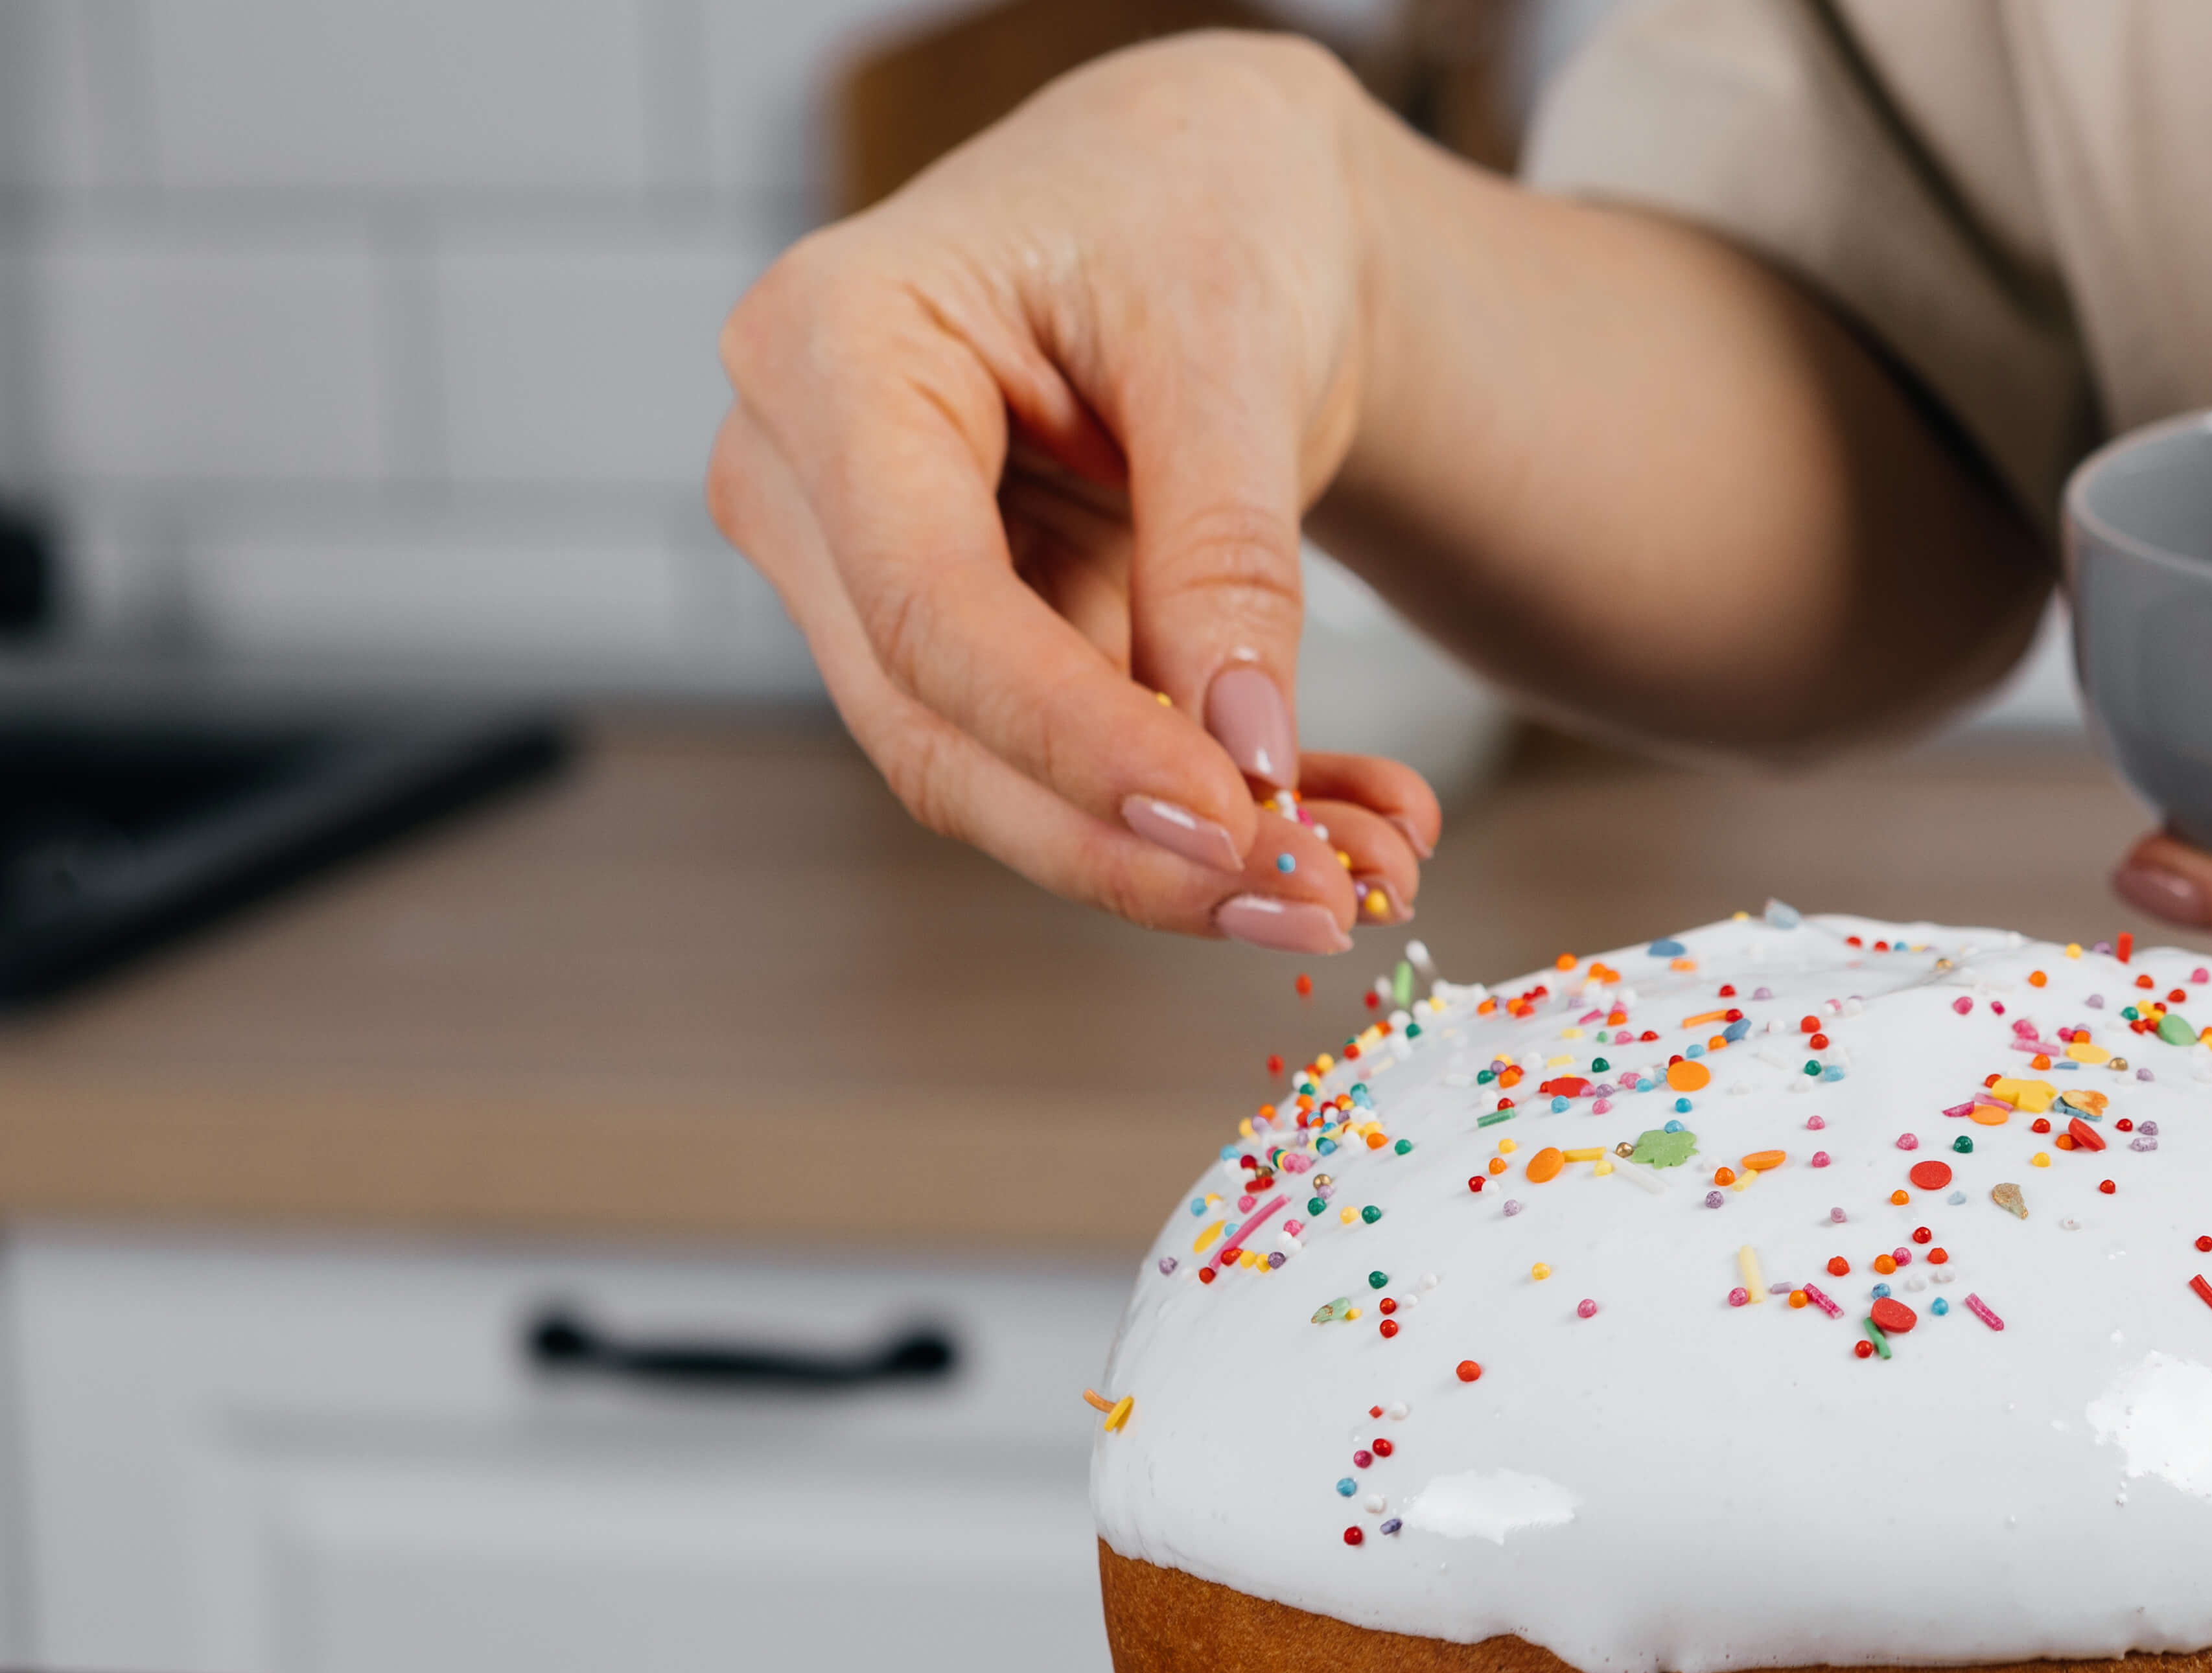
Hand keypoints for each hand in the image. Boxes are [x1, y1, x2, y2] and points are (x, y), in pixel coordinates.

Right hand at [709, 33, 1439, 953]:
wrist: (1207, 191)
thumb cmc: (1192, 203)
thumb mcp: (1230, 338)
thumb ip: (1224, 549)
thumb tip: (1244, 758)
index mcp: (828, 351)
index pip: (930, 611)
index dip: (1076, 744)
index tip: (1233, 826)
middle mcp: (801, 476)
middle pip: (942, 733)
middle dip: (1137, 848)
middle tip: (1323, 905)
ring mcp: (862, 570)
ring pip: (1004, 779)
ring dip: (1196, 853)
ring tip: (1373, 874)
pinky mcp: (958, 637)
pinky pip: (1074, 761)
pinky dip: (1221, 805)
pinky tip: (1348, 826)